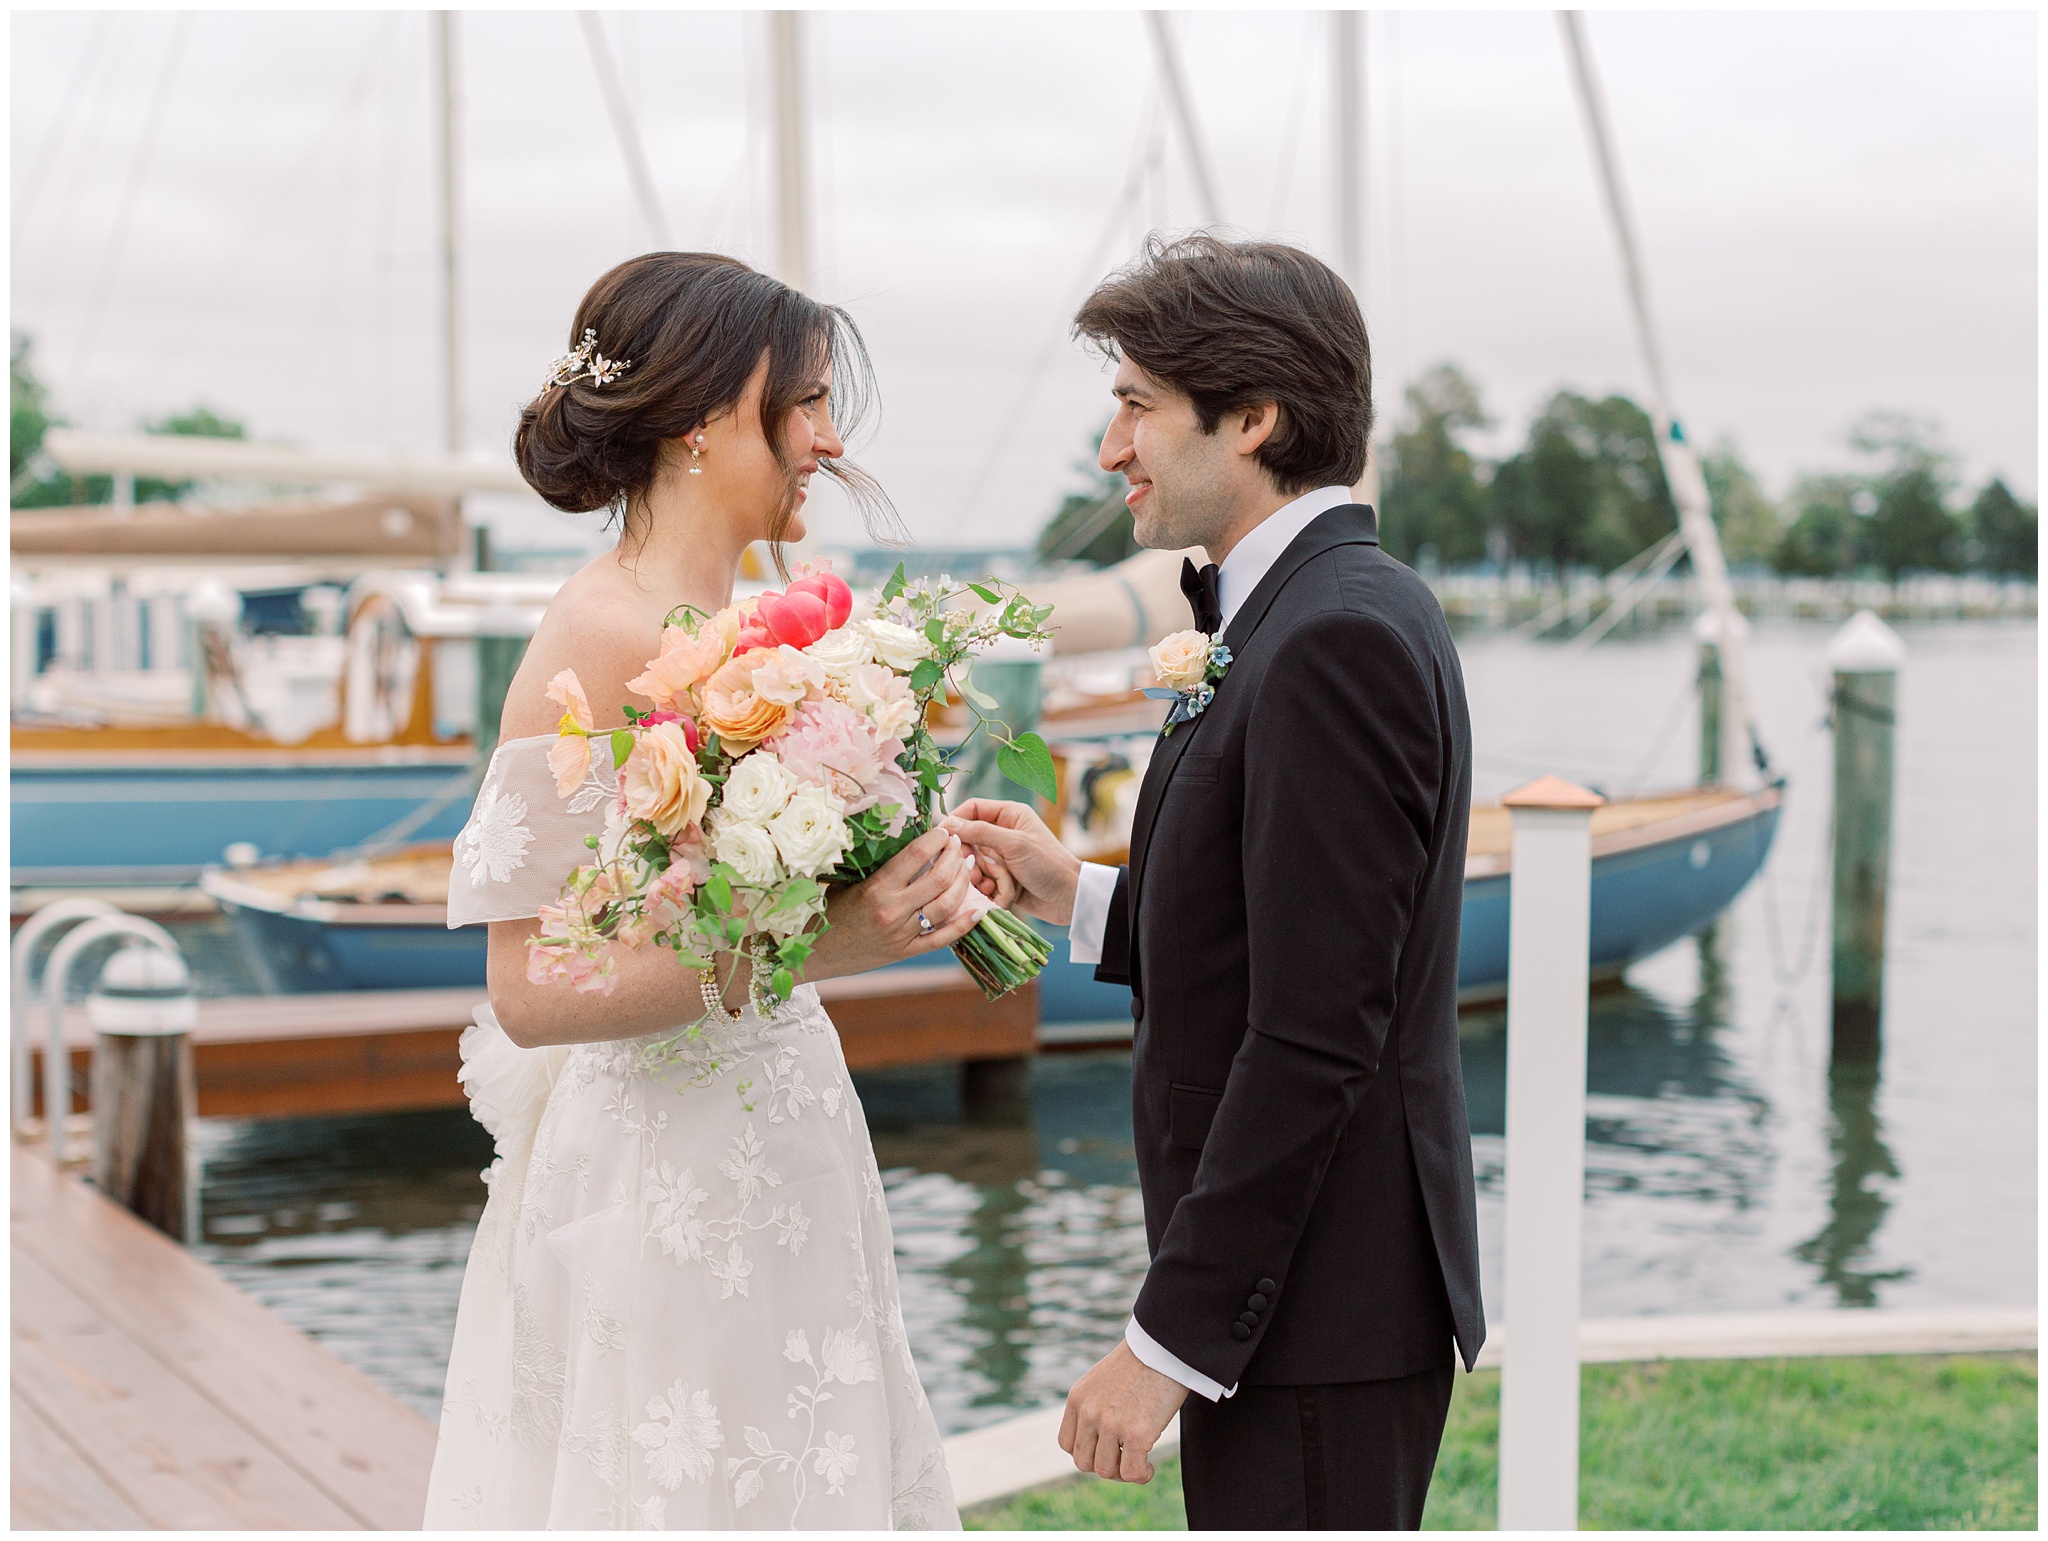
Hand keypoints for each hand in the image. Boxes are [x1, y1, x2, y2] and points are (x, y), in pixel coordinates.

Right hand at [801, 828, 983, 981]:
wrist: (814, 953)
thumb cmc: (825, 910)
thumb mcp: (845, 881)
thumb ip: (872, 863)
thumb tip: (899, 833)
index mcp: (876, 889)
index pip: (916, 855)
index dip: (935, 839)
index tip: (943, 829)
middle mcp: (892, 911)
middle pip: (938, 879)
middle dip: (954, 857)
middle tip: (960, 844)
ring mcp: (902, 935)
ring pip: (946, 906)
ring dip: (963, 883)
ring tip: (968, 865)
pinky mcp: (906, 952)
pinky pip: (943, 938)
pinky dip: (964, 924)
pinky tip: (979, 908)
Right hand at [943, 799, 1082, 925]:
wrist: (1069, 898)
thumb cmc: (1048, 864)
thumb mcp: (1014, 844)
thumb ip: (981, 831)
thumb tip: (949, 824)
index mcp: (1009, 815)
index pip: (972, 808)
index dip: (956, 820)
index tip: (944, 838)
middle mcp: (1003, 833)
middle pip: (968, 838)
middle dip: (969, 855)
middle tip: (971, 867)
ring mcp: (1002, 856)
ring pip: (973, 861)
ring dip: (978, 874)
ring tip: (990, 884)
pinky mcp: (1001, 877)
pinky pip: (982, 879)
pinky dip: (986, 887)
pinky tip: (995, 893)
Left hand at [1058, 1340, 1187, 1483]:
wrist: (1166, 1345)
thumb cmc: (1142, 1362)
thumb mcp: (1104, 1382)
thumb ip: (1095, 1407)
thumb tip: (1102, 1442)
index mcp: (1078, 1398)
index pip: (1067, 1443)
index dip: (1087, 1452)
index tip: (1107, 1449)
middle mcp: (1089, 1412)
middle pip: (1083, 1462)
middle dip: (1105, 1465)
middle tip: (1126, 1457)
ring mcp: (1111, 1424)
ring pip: (1105, 1471)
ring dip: (1123, 1472)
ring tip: (1140, 1460)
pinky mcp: (1136, 1434)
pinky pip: (1131, 1473)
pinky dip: (1141, 1476)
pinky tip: (1150, 1466)